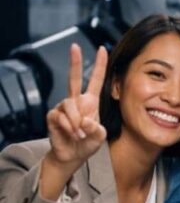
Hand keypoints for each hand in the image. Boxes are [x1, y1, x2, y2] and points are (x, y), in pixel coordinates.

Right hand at [45, 44, 107, 167]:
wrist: (72, 155)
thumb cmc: (87, 143)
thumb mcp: (99, 136)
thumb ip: (97, 129)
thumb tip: (84, 120)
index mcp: (91, 102)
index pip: (95, 80)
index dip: (100, 65)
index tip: (103, 49)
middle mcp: (76, 101)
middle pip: (73, 78)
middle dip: (75, 62)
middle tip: (75, 47)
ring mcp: (63, 107)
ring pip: (70, 106)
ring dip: (76, 122)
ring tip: (80, 134)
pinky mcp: (53, 115)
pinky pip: (61, 117)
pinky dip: (69, 127)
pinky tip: (72, 134)